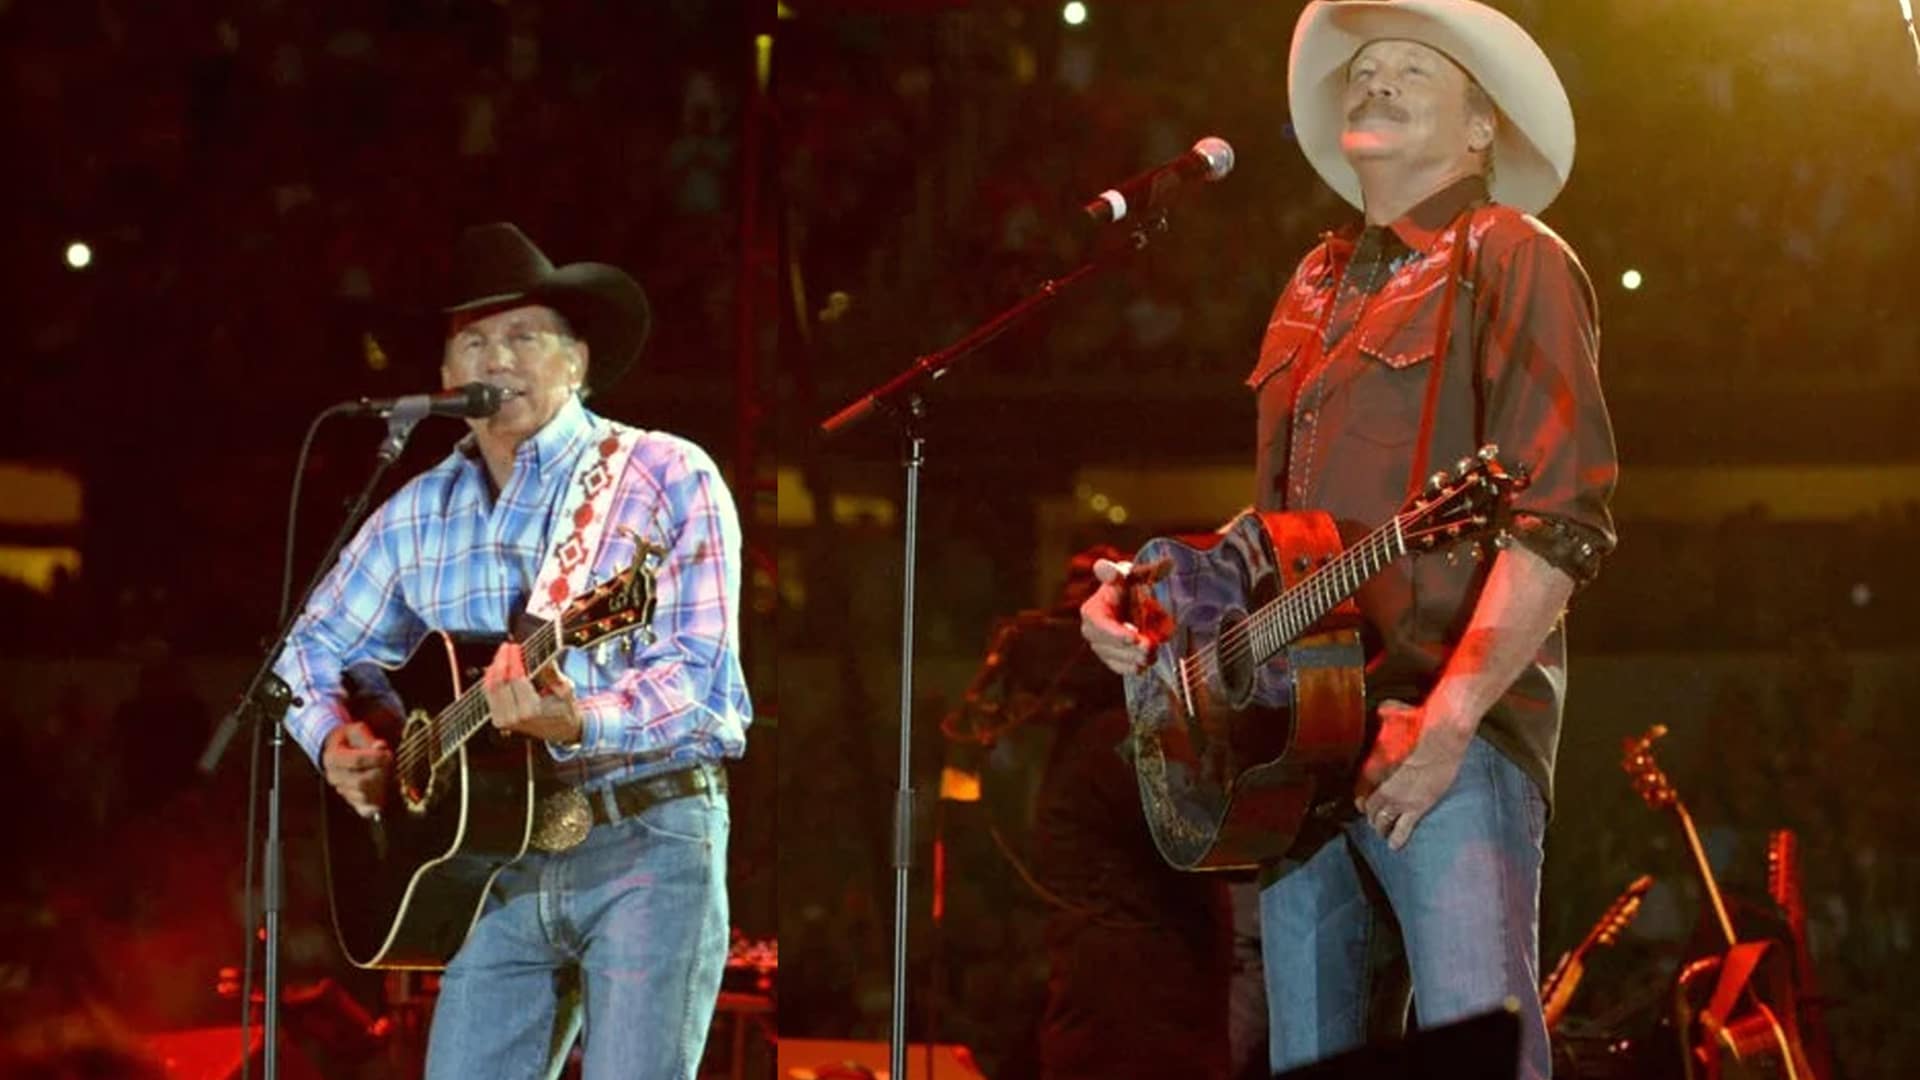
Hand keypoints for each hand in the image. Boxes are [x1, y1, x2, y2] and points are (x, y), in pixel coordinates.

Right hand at [322, 721, 390, 818]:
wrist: (339, 750)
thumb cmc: (351, 739)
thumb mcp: (357, 731)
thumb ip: (369, 739)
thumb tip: (380, 747)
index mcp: (332, 758)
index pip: (357, 761)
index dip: (377, 758)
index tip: (388, 754)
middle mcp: (334, 777)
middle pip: (362, 782)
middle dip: (382, 773)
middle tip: (390, 764)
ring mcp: (342, 791)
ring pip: (366, 797)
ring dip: (382, 786)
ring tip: (387, 774)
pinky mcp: (352, 802)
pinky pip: (365, 810)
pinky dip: (378, 804)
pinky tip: (384, 792)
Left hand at [483, 641, 584, 744]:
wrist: (561, 730)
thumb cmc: (565, 709)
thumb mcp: (565, 690)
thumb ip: (552, 673)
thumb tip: (544, 654)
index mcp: (530, 711)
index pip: (516, 679)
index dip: (513, 660)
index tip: (515, 646)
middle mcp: (514, 718)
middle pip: (499, 683)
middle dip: (501, 661)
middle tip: (507, 646)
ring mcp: (504, 721)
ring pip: (490, 688)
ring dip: (495, 668)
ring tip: (503, 654)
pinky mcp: (499, 721)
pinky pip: (490, 695)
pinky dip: (491, 679)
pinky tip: (497, 667)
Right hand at [1080, 559, 1154, 675]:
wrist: (1134, 604)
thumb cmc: (1129, 586)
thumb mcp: (1130, 575)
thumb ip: (1135, 572)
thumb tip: (1149, 563)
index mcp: (1092, 610)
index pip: (1101, 625)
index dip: (1116, 633)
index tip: (1134, 637)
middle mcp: (1091, 631)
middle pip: (1108, 646)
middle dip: (1130, 649)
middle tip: (1150, 647)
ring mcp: (1099, 647)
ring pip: (1116, 659)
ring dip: (1135, 658)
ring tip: (1152, 654)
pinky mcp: (1110, 659)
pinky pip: (1120, 668)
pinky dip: (1133, 667)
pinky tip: (1145, 664)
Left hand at [1353, 698, 1471, 850]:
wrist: (1443, 735)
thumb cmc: (1420, 722)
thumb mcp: (1394, 714)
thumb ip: (1384, 714)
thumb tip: (1382, 707)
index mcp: (1373, 767)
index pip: (1359, 790)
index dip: (1360, 798)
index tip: (1361, 802)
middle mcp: (1382, 787)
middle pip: (1369, 809)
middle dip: (1370, 816)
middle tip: (1374, 820)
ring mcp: (1399, 800)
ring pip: (1382, 822)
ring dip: (1381, 828)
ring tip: (1382, 833)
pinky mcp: (1418, 807)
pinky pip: (1403, 829)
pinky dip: (1396, 839)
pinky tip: (1394, 845)